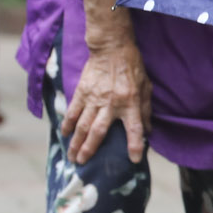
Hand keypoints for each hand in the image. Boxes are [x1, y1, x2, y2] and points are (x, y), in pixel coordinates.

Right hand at [61, 36, 151, 164]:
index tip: (134, 159)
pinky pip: (72, 111)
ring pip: (82, 125)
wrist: (112, 48)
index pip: (134, 128)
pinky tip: (64, 134)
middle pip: (98, 132)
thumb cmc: (133, 68)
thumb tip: (148, 132)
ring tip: (72, 156)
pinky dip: (67, 124)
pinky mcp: (82, 92)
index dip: (135, 144)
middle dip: (90, 150)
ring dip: (76, 142)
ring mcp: (94, 99)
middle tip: (82, 164)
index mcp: (131, 103)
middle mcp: (111, 104)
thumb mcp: (147, 88)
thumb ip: (146, 111)